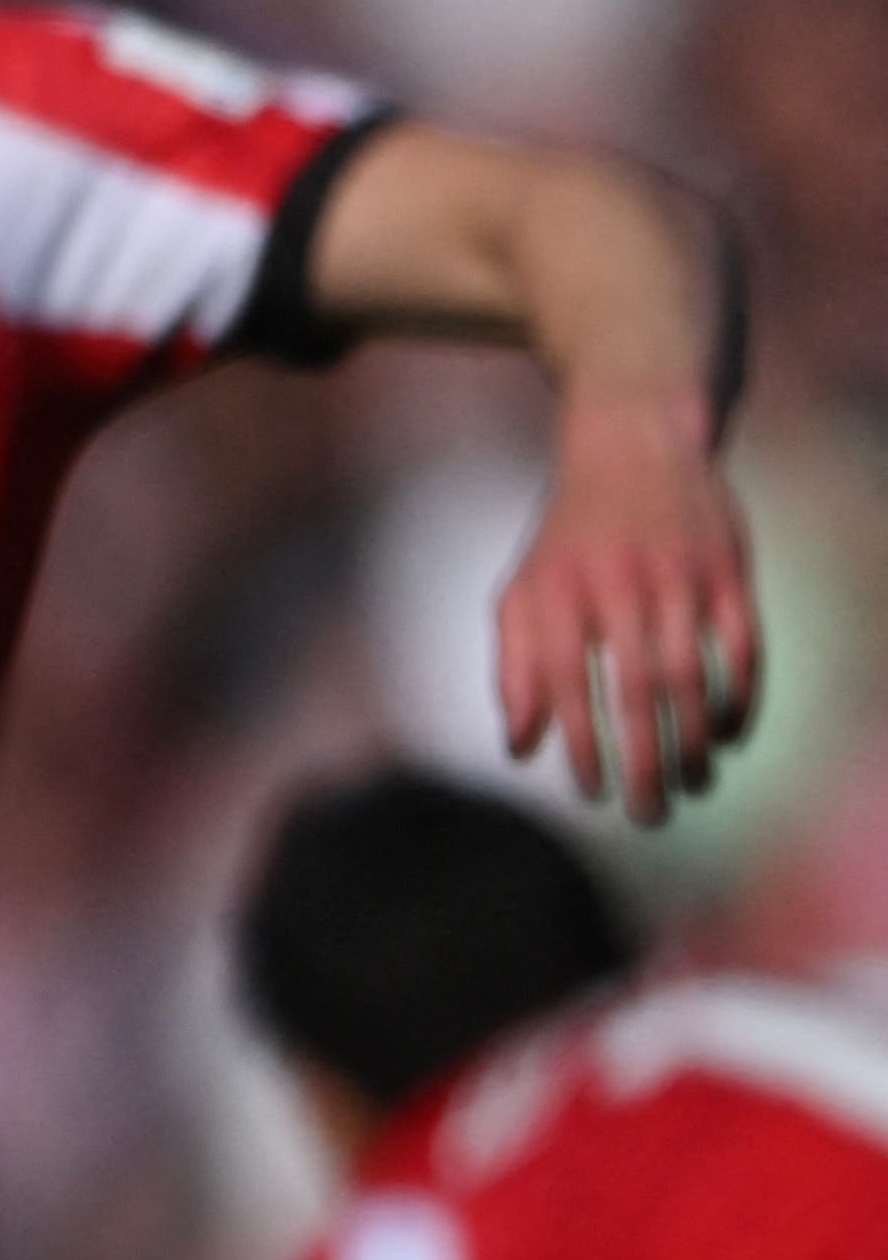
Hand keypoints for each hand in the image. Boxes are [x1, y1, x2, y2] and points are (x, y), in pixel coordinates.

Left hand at [498, 388, 757, 828]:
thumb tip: (520, 750)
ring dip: (694, 740)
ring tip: (689, 787)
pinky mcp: (730, 567)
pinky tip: (726, 737)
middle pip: (637, 689)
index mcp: (558, 591)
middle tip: (647, 815)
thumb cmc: (568, 539)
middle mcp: (618, 582)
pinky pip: (744, 645)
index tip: (591, 793)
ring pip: (694, 673)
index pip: (570, 682)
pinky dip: (739, 697)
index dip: (582, 744)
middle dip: (644, 760)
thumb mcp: (522, 592)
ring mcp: (680, 573)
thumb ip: (516, 669)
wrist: (633, 444)